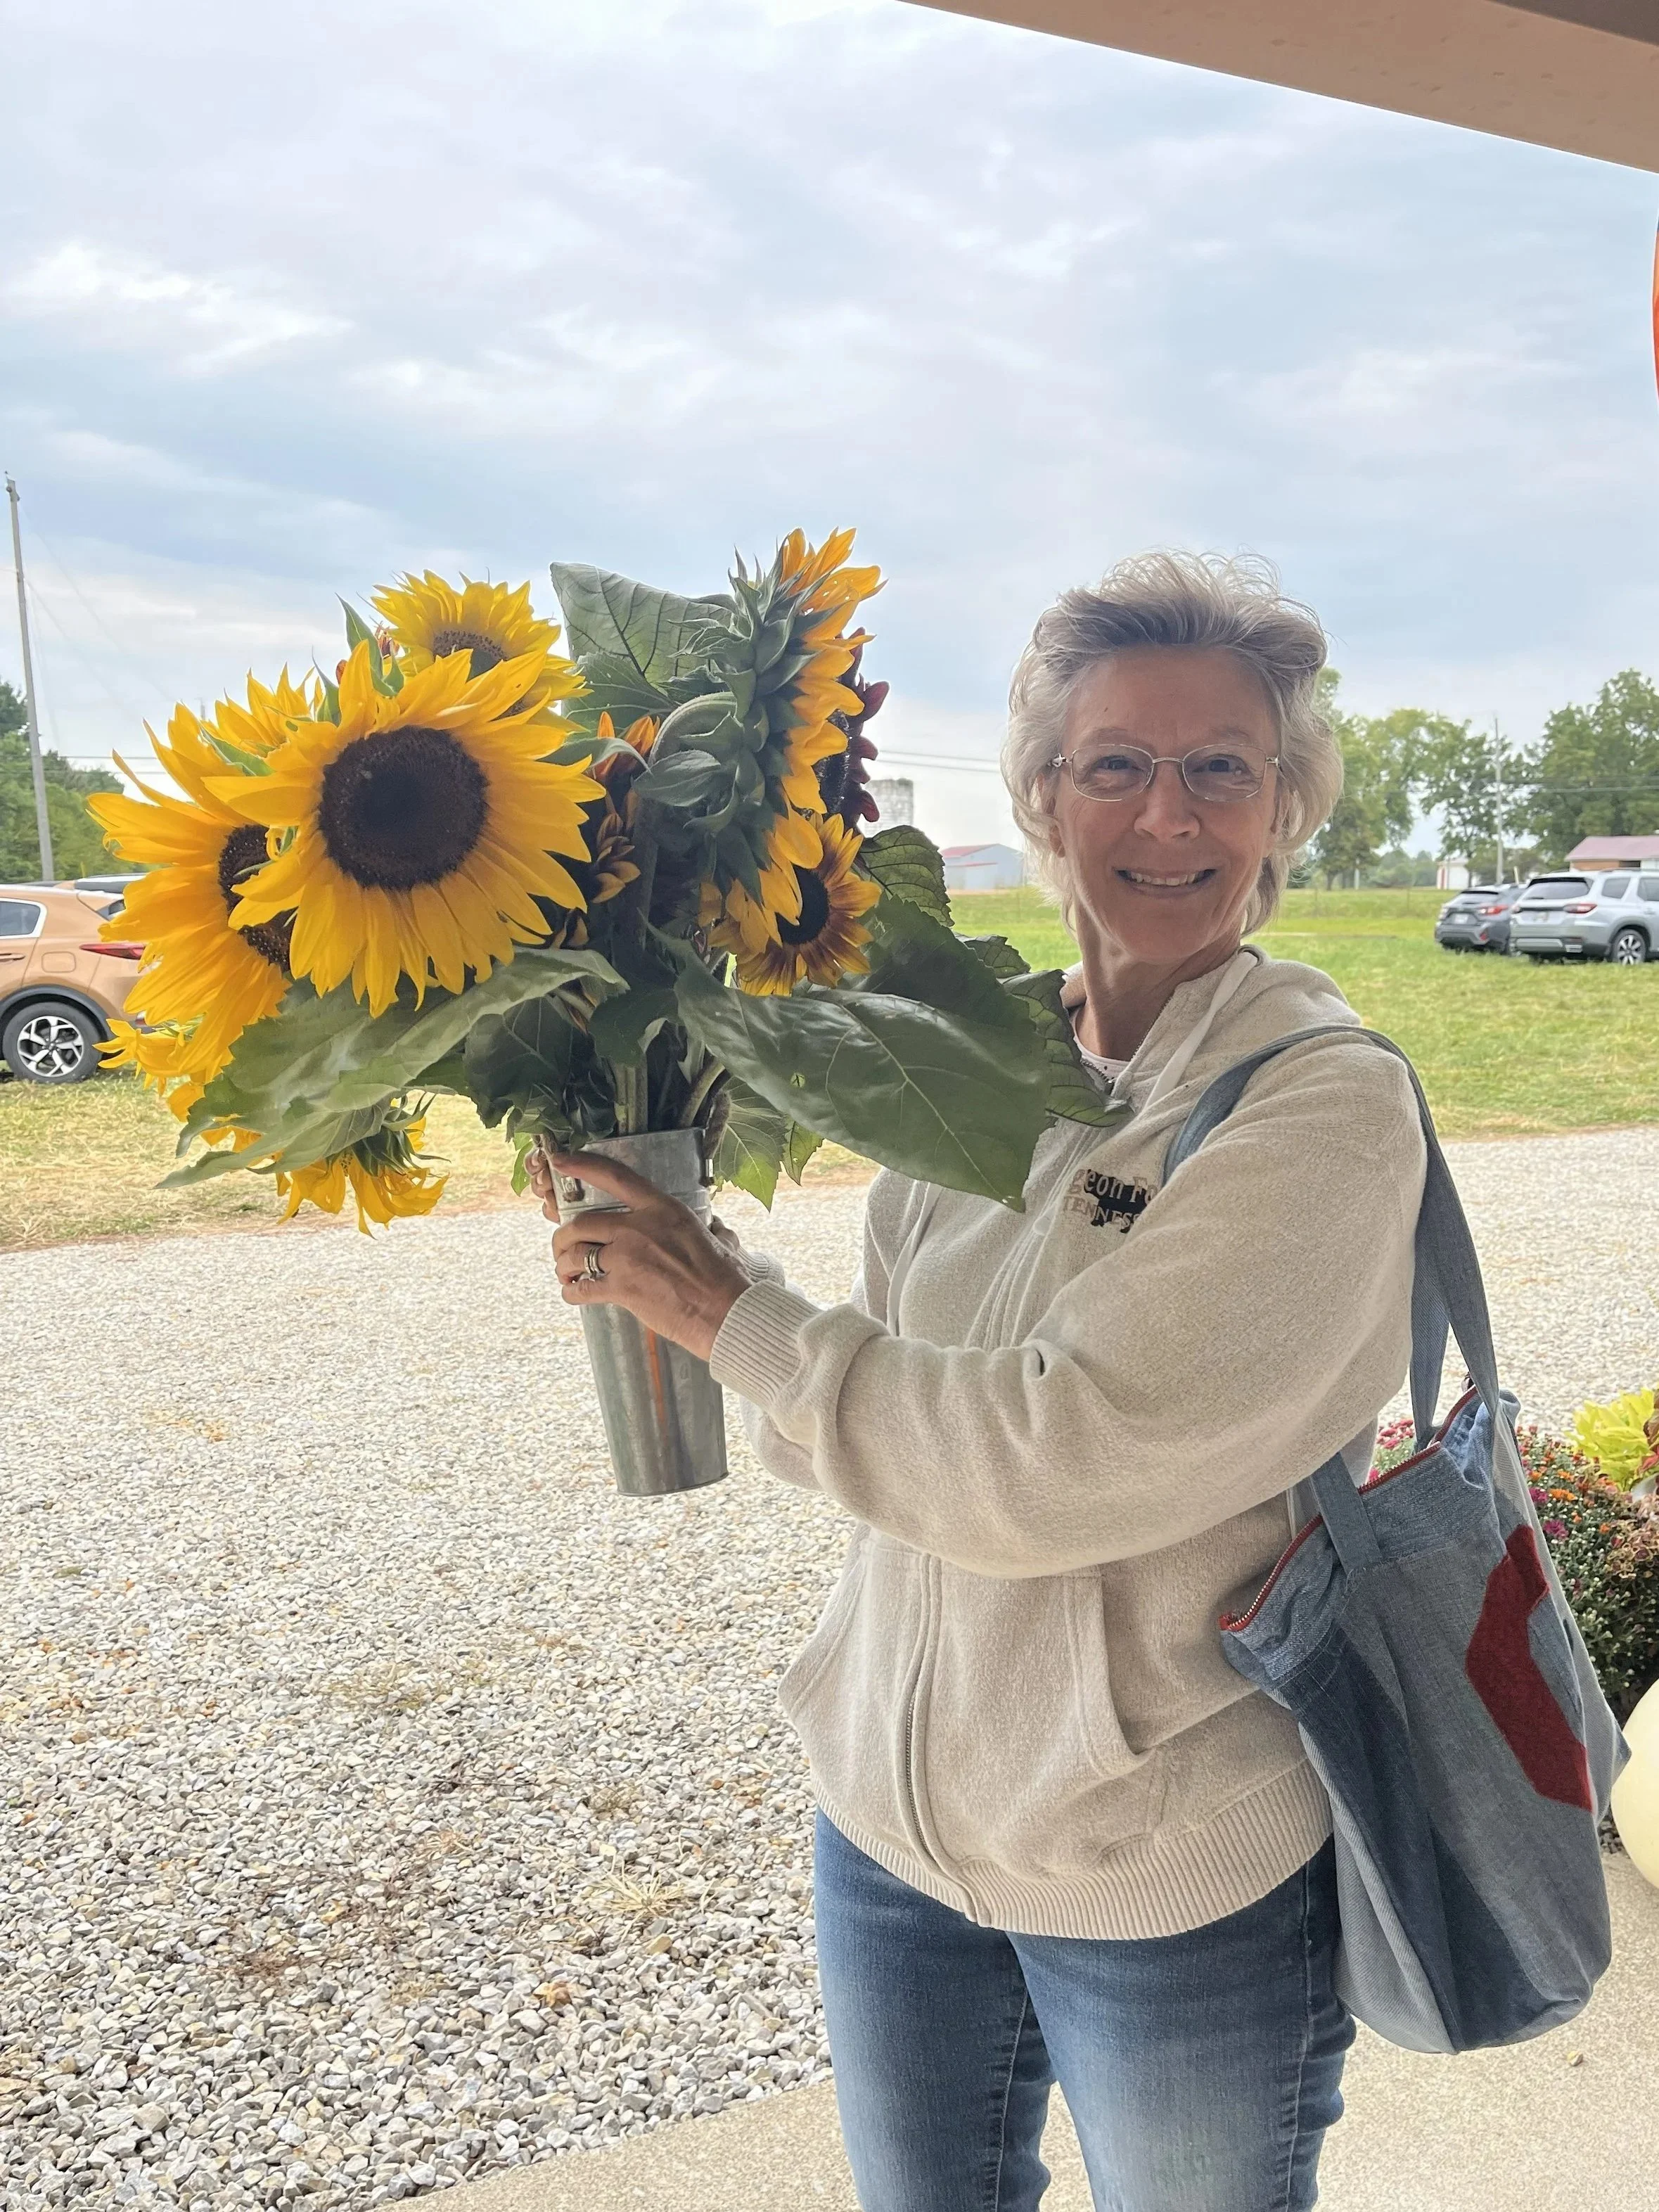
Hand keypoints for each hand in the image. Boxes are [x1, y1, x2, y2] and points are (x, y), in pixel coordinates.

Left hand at [536, 1147, 751, 1361]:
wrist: (726, 1312)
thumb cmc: (724, 1277)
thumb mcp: (713, 1236)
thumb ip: (701, 1227)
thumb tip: (715, 1228)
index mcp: (662, 1209)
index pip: (616, 1177)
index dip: (583, 1166)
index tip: (561, 1161)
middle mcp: (640, 1228)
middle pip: (582, 1223)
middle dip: (563, 1238)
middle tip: (563, 1248)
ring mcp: (628, 1258)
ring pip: (575, 1255)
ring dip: (563, 1265)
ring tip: (567, 1274)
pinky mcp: (623, 1288)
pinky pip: (582, 1288)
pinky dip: (571, 1292)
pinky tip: (574, 1293)